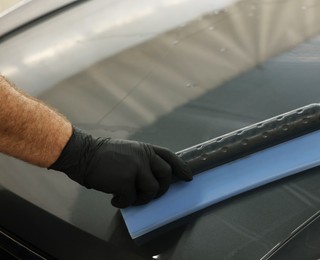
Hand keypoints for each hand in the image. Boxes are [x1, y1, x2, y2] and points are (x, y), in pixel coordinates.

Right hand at [49, 127, 191, 207]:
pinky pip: (132, 199)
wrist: (84, 154)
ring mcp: (135, 168)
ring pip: (151, 190)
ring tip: (130, 198)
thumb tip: (154, 180)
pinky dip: (124, 203)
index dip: (181, 167)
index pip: (169, 156)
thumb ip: (143, 160)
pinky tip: (115, 199)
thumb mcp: (129, 150)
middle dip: (162, 188)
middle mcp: (144, 156)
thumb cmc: (104, 154)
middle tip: (152, 194)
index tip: (188, 177)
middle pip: (166, 175)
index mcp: (145, 148)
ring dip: (142, 199)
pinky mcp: (125, 181)